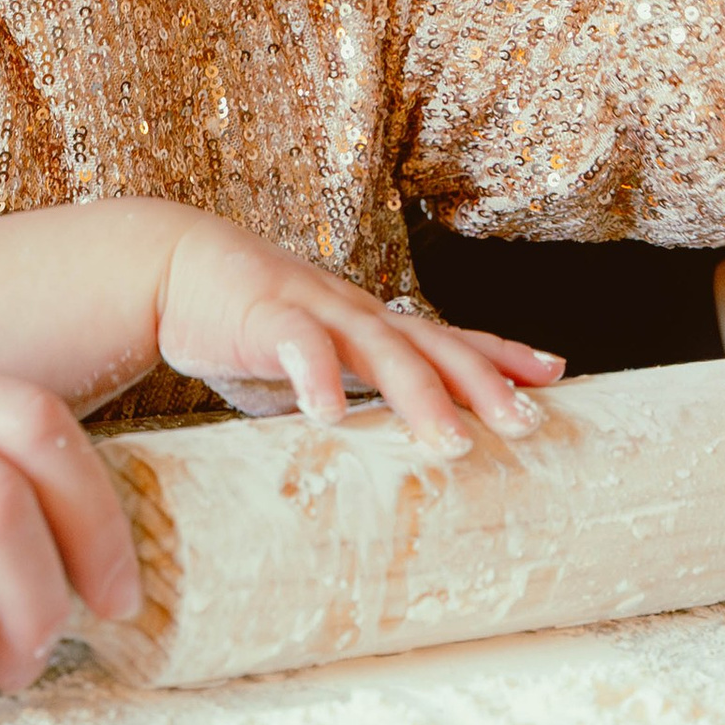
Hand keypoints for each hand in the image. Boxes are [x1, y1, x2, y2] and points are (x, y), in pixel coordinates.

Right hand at [154, 215, 558, 452]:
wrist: (169, 265)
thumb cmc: (244, 324)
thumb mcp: (308, 364)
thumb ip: (342, 396)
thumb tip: (367, 459)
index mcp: (369, 324)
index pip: (447, 338)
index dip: (500, 355)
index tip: (555, 373)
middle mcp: (355, 312)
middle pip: (434, 345)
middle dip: (485, 383)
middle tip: (528, 424)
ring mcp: (314, 309)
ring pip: (381, 346)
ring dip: (421, 394)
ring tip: (450, 442)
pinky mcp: (263, 314)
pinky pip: (297, 343)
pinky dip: (317, 377)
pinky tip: (330, 415)